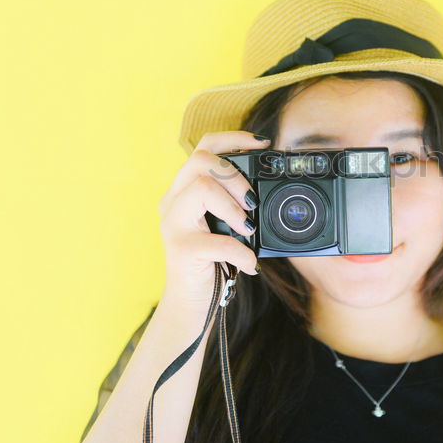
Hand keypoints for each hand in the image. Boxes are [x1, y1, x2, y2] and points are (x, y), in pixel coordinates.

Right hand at [157, 131, 269, 306]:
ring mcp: (173, 224)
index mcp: (184, 190)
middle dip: (234, 175)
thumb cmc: (212, 261)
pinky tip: (250, 264)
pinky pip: (217, 241)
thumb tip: (269, 191)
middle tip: (251, 201)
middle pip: (199, 160)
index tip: (263, 144)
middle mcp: (172, 201)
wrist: (191, 303)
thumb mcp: (224, 225)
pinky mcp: (180, 250)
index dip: (233, 138)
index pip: (204, 147)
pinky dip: (241, 252)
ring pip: (201, 188)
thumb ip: (234, 203)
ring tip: (247, 227)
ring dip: (233, 207)